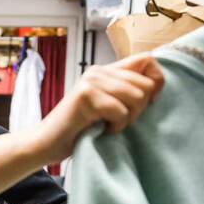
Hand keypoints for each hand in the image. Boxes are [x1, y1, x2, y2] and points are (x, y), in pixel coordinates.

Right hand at [31, 53, 163, 162]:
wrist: (46, 144)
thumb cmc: (79, 130)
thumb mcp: (107, 107)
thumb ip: (125, 93)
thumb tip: (157, 89)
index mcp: (106, 71)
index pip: (148, 60)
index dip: (156, 82)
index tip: (145, 105)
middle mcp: (98, 71)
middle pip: (146, 84)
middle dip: (140, 109)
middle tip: (120, 121)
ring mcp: (91, 81)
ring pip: (137, 97)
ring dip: (128, 119)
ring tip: (109, 125)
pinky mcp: (85, 96)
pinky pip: (120, 111)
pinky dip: (115, 127)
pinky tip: (101, 130)